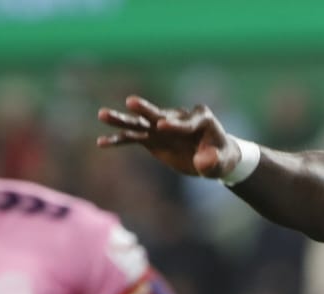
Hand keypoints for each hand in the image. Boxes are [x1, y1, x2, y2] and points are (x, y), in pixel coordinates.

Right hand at [96, 96, 237, 178]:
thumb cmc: (221, 157)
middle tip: (131, 102)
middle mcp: (177, 117)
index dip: (175, 125)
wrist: (214, 157)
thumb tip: (202, 161)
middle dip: (145, 109)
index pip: (186, 123)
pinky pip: (133, 138)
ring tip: (102, 114)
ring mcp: (162, 127)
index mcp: (200, 118)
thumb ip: (213, 161)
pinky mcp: (152, 138)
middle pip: (159, 114)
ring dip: (123, 120)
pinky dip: (119, 140)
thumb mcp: (222, 162)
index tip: (162, 127)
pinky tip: (101, 142)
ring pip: (140, 123)